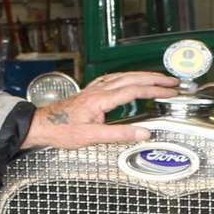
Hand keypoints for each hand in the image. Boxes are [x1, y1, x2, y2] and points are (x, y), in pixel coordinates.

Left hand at [21, 71, 182, 149]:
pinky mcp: (90, 92)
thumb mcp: (91, 137)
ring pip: (123, 76)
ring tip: (159, 79)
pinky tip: (130, 79)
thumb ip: (119, 135)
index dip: (155, 90)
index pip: (134, 90)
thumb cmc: (61, 130)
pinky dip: (128, 77)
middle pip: (132, 78)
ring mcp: (94, 89)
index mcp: (100, 99)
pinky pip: (113, 79)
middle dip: (154, 79)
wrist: (41, 125)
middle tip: (172, 82)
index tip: (170, 92)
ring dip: (143, 76)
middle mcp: (98, 90)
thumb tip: (143, 133)